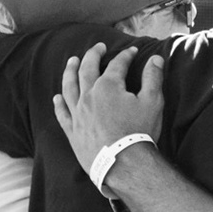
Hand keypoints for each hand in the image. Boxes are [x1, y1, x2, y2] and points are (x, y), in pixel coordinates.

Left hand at [54, 44, 164, 188]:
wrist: (123, 164)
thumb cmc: (139, 132)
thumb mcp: (153, 102)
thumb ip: (153, 78)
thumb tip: (156, 59)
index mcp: (108, 86)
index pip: (117, 64)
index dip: (126, 55)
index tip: (132, 51)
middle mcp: (89, 95)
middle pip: (87, 69)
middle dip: (93, 55)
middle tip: (98, 47)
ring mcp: (78, 113)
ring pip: (69, 86)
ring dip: (70, 71)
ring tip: (72, 62)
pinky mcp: (72, 130)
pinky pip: (62, 113)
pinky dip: (58, 103)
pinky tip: (57, 97)